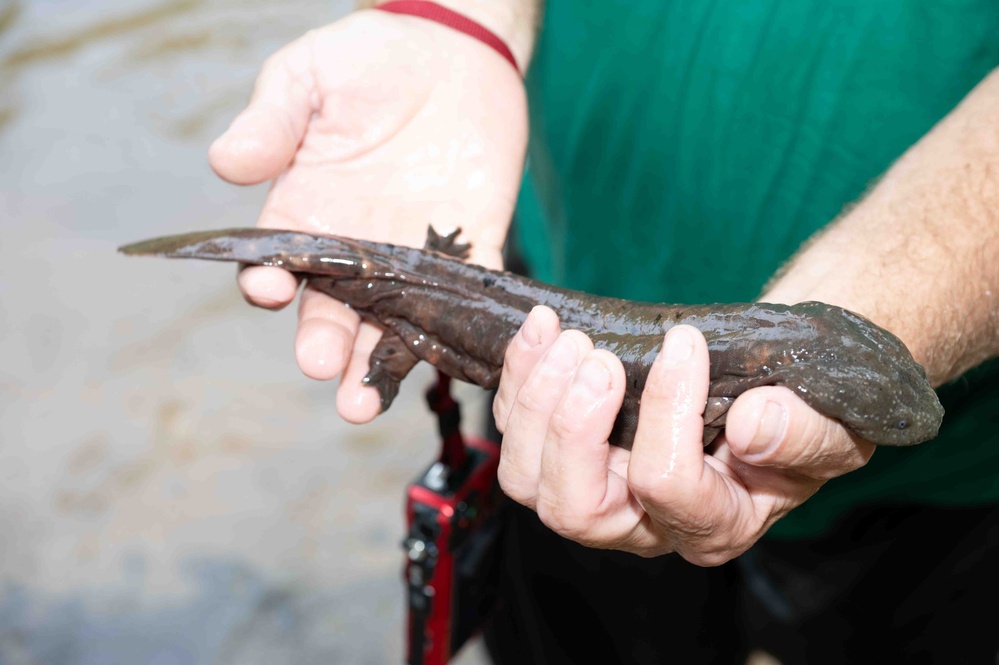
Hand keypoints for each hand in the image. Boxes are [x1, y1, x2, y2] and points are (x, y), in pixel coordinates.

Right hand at [208, 10, 526, 421]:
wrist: (453, 49)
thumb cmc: (370, 59)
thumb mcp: (308, 77)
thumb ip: (272, 120)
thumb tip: (226, 163)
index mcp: (306, 213)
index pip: (277, 264)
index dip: (267, 283)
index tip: (269, 291)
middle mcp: (355, 249)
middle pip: (332, 310)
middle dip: (325, 343)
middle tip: (322, 369)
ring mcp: (413, 256)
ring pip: (393, 323)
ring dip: (380, 364)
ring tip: (365, 405)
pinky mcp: (471, 249)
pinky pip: (467, 299)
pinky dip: (463, 331)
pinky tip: (455, 360)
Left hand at [492, 306, 874, 563]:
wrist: (770, 386)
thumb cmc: (801, 412)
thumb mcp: (829, 425)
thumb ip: (802, 434)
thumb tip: (752, 426)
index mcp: (711, 525)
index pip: (668, 487)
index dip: (669, 413)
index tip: (685, 342)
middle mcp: (642, 523)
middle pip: (574, 508)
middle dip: (572, 428)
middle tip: (597, 359)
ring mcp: (595, 489)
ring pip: (528, 479)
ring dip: (535, 403)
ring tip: (566, 338)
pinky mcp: (563, 452)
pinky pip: (517, 431)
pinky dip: (518, 378)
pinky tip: (541, 328)